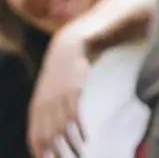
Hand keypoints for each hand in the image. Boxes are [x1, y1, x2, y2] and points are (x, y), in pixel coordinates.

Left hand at [28, 25, 90, 157]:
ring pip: (61, 129)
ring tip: (77, 156)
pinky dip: (79, 130)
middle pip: (47, 138)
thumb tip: (49, 131)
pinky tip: (85, 139)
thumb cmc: (60, 75)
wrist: (68, 50)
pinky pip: (75, 116)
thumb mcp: (48, 94)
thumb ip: (46, 112)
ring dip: (70, 146)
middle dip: (54, 154)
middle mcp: (45, 106)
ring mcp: (58, 100)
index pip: (34, 137)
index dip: (39, 153)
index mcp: (36, 108)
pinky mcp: (73, 93)